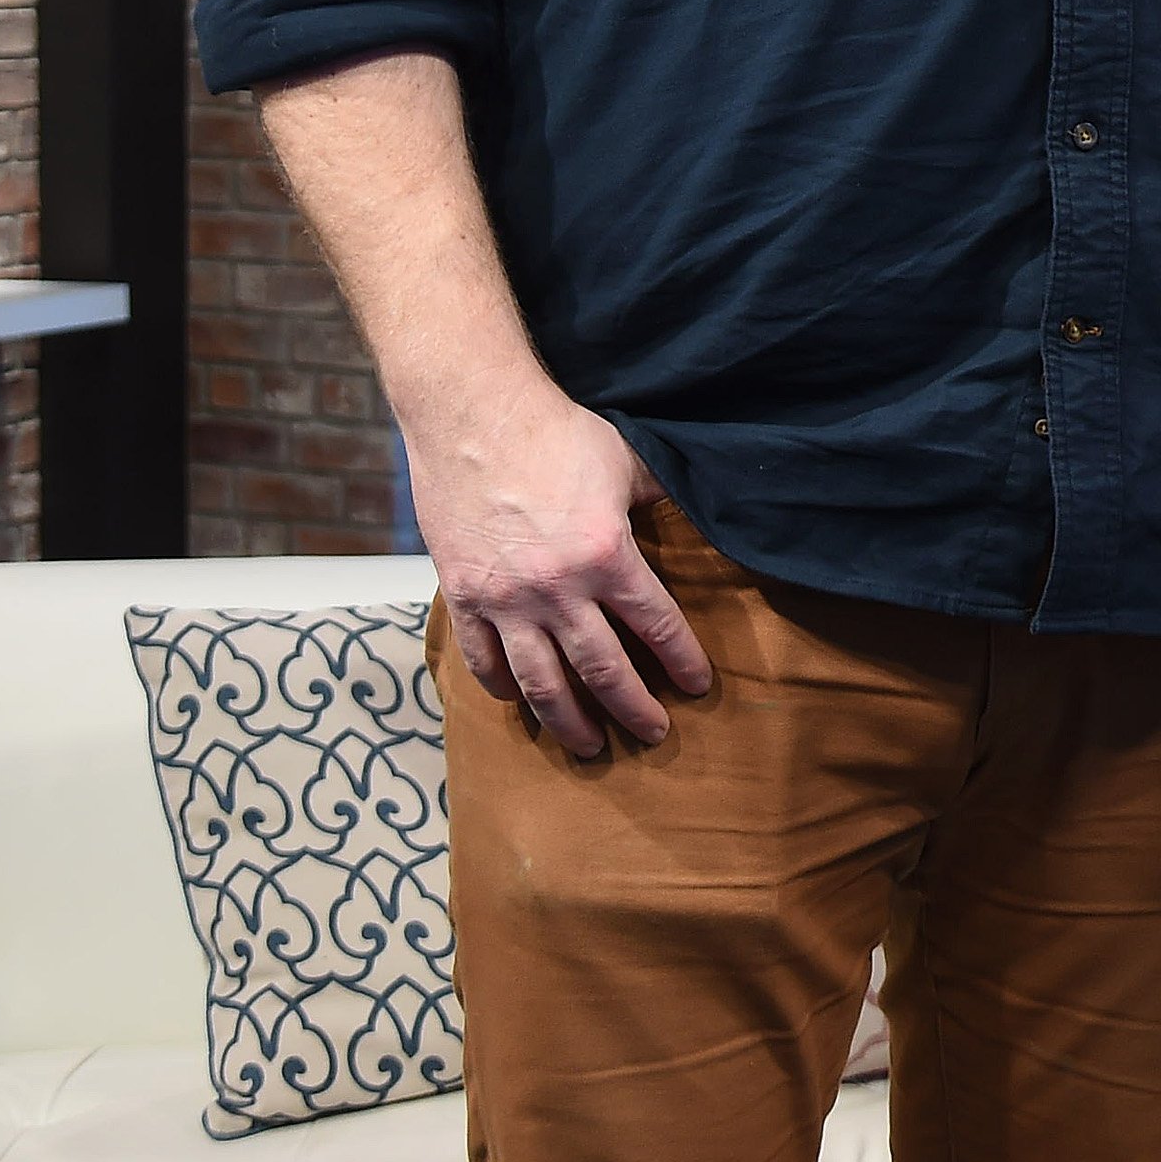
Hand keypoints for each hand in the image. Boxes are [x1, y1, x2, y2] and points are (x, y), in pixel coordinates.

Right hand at [405, 378, 713, 756]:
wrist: (473, 414)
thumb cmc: (554, 431)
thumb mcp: (626, 460)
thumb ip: (658, 498)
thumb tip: (695, 514)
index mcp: (607, 557)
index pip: (656, 626)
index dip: (681, 661)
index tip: (696, 686)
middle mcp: (558, 590)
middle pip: (602, 671)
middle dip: (633, 710)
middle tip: (653, 734)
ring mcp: (506, 600)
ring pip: (542, 682)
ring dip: (569, 722)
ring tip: (590, 747)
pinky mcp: (464, 596)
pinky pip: (484, 660)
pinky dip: (503, 688)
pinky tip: (519, 701)